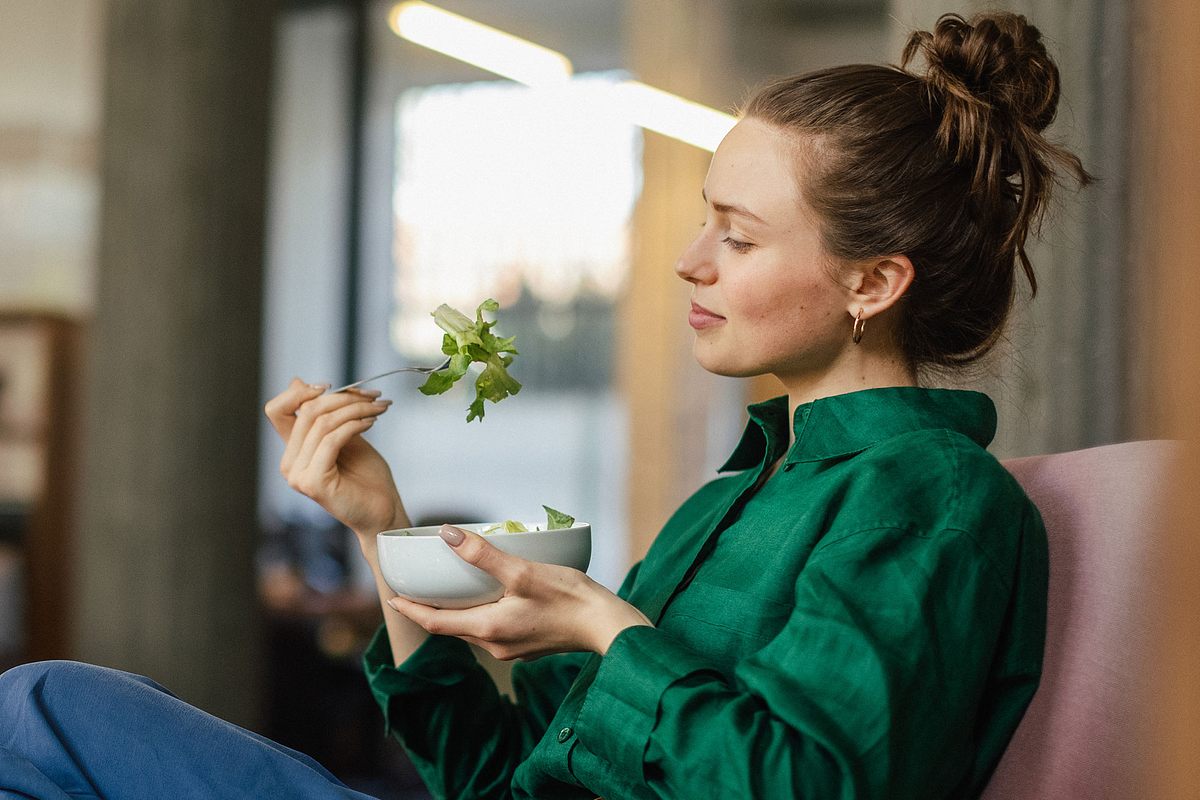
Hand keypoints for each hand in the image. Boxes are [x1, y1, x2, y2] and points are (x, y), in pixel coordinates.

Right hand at [264, 378, 406, 536]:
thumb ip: (325, 414)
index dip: (300, 392)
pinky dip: (354, 425)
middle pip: (306, 411)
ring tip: (378, 408)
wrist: (383, 512)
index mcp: (292, 452)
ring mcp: (299, 475)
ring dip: (355, 409)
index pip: (277, 410)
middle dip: (343, 397)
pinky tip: (372, 422)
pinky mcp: (314, 482)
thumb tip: (297, 381)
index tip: (333, 385)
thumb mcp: (345, 436)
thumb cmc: (366, 476)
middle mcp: (289, 464)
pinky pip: (331, 439)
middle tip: (373, 396)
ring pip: (321, 423)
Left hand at [387, 526, 651, 659]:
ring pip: (473, 628)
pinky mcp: (530, 644)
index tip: (391, 598)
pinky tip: (491, 596)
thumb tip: (447, 535)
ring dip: (457, 611)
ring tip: (448, 590)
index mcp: (488, 629)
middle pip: (452, 627)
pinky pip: (494, 629)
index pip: (435, 623)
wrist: (609, 627)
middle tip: (415, 589)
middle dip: (431, 609)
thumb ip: (483, 555)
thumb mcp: (523, 571)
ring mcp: (514, 648)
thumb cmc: (570, 599)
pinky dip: (481, 612)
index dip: (411, 609)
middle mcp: (496, 645)